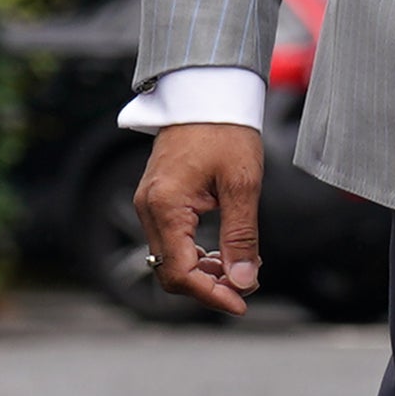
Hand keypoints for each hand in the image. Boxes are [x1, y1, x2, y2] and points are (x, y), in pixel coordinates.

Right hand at [135, 121, 265, 316]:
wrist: (207, 93)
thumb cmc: (225, 131)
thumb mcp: (242, 184)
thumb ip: (241, 236)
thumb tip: (243, 281)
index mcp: (166, 206)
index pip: (180, 272)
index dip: (211, 295)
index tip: (242, 302)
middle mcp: (149, 208)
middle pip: (170, 272)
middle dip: (207, 287)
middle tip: (245, 288)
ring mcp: (149, 204)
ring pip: (169, 259)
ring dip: (202, 273)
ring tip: (240, 268)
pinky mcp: (157, 199)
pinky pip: (170, 241)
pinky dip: (195, 255)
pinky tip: (223, 252)